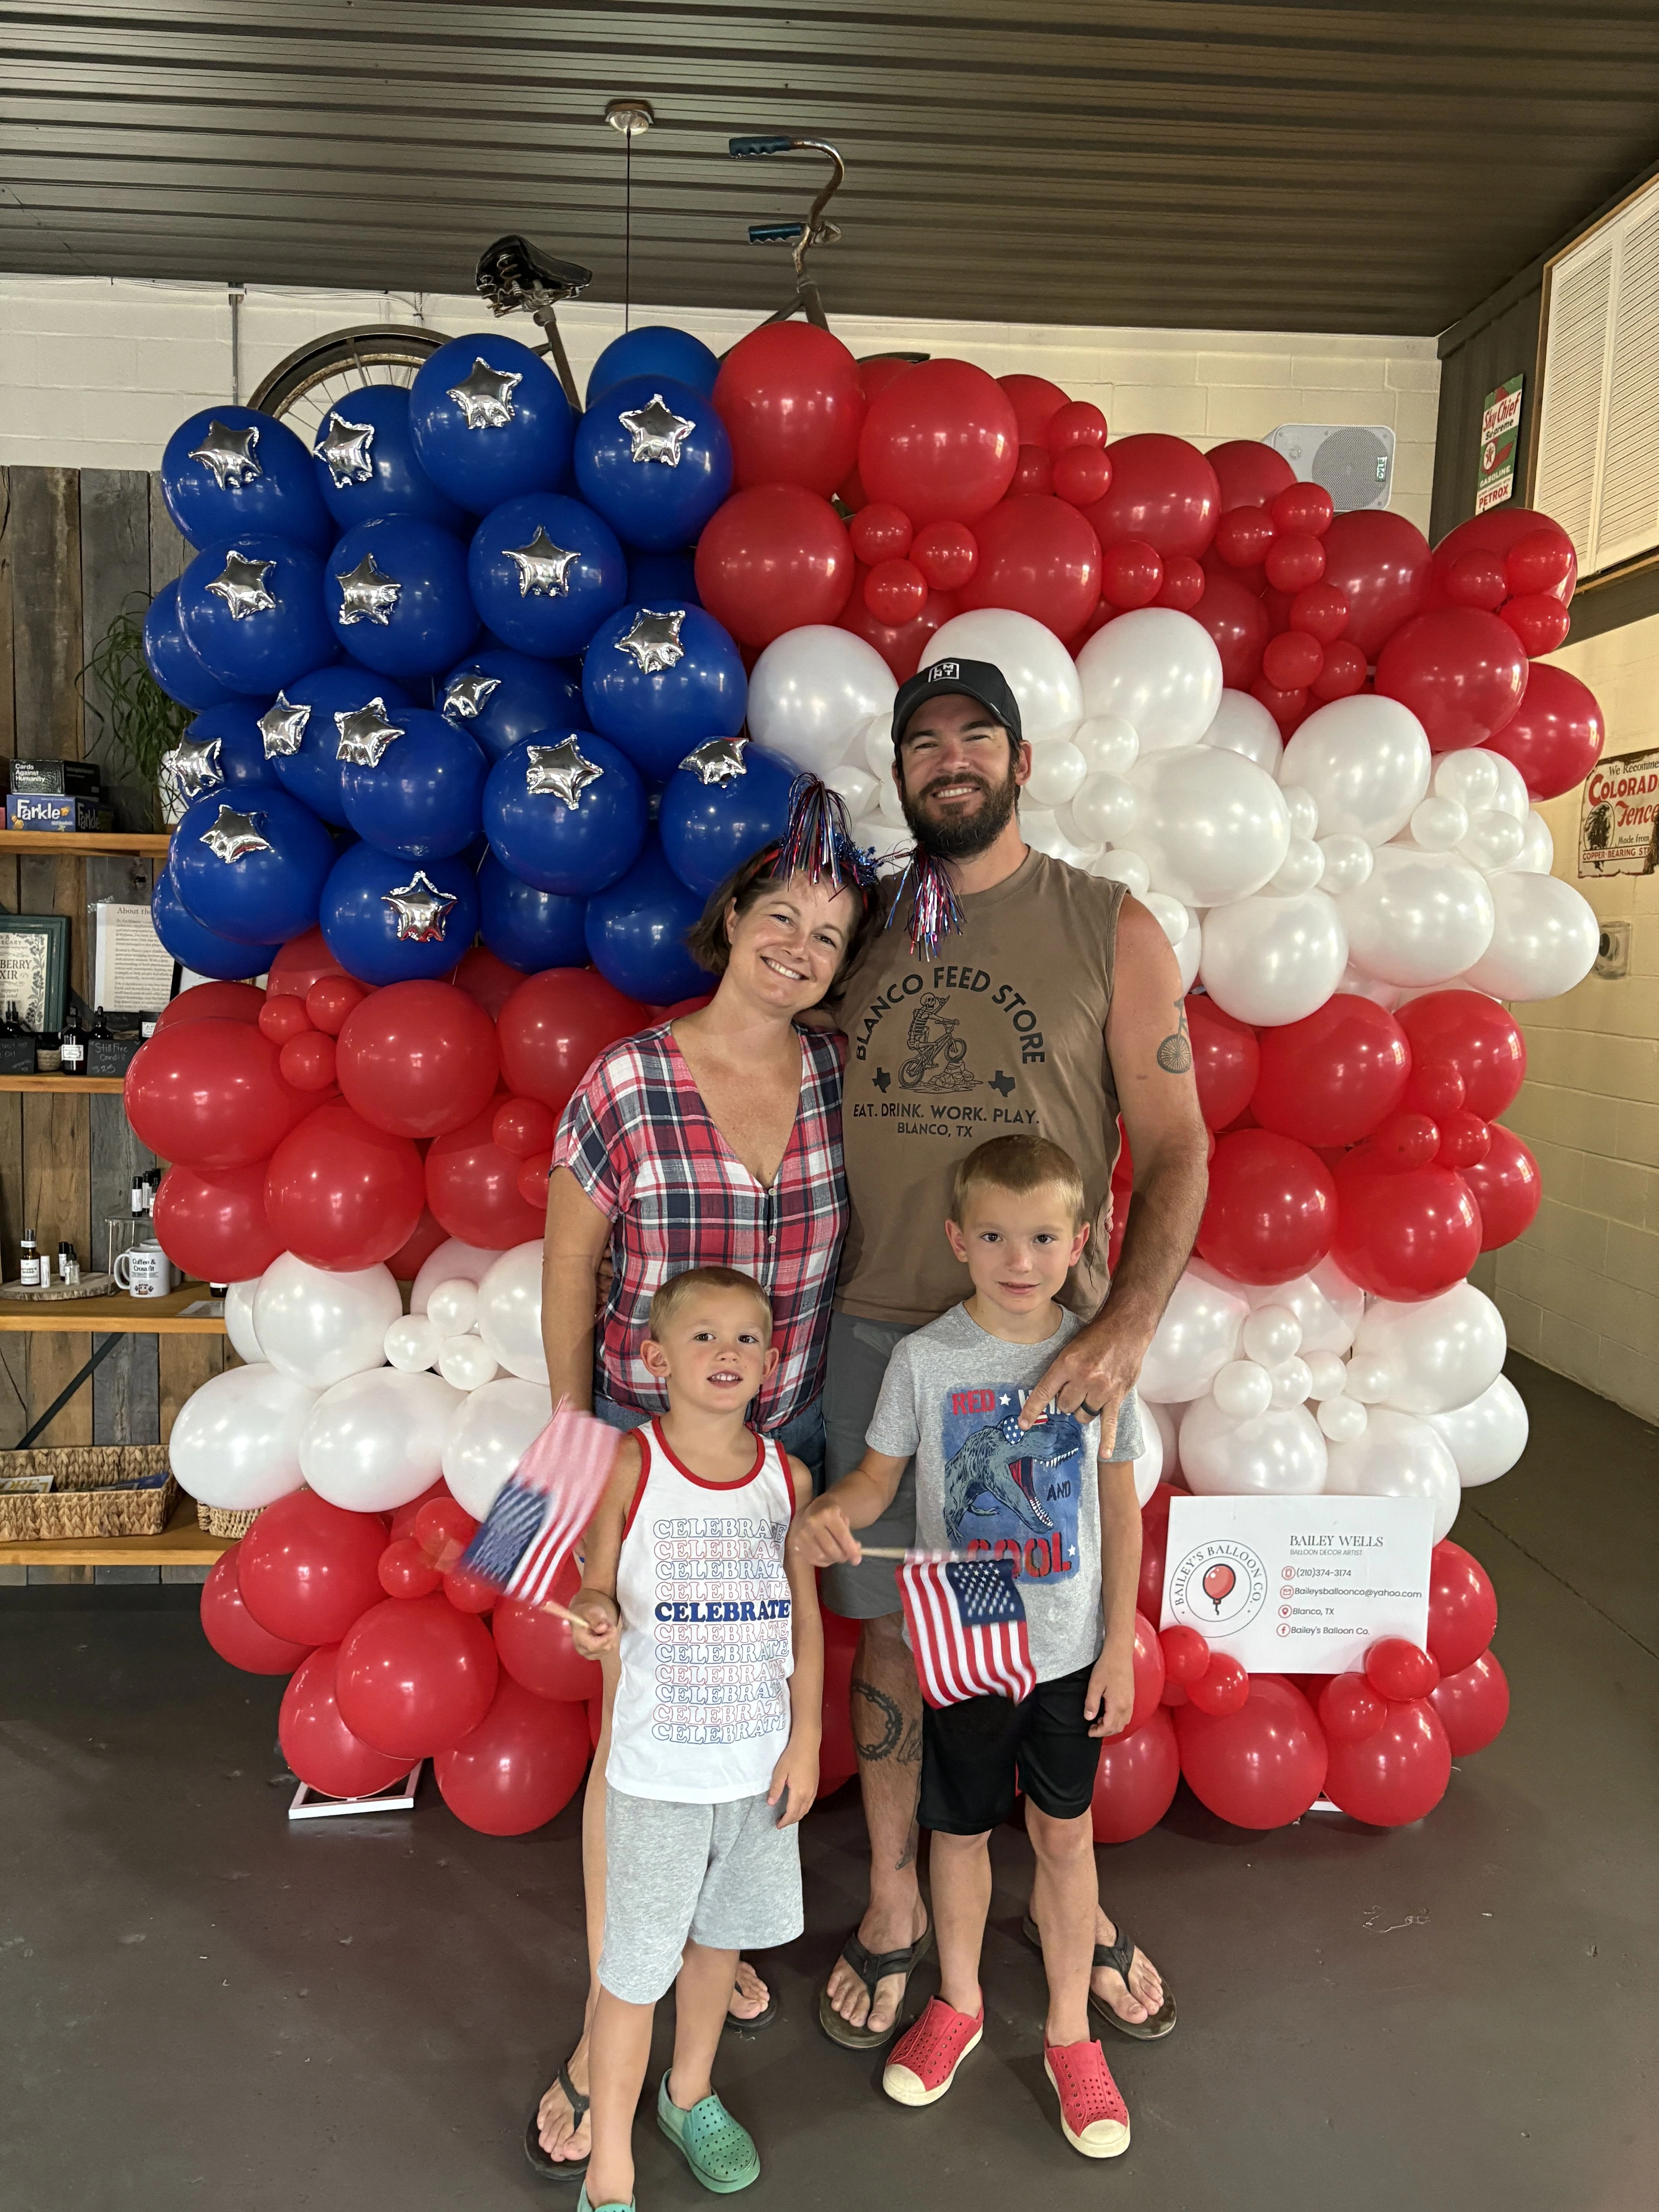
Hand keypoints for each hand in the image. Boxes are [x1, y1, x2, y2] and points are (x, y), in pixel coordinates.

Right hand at [567, 1591, 617, 1660]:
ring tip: (605, 1629)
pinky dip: (609, 1642)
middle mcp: (581, 1649)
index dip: (605, 1638)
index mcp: (578, 1638)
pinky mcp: (594, 1656)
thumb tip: (603, 1628)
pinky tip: (604, 1635)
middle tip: (609, 1625)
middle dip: (610, 1636)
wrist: (584, 1617)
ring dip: (610, 1638)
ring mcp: (588, 1654)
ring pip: (607, 1649)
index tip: (612, 1628)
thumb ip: (596, 1619)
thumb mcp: (592, 1611)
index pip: (593, 1646)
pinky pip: (608, 1651)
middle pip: (603, 1648)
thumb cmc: (587, 1613)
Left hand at [767, 1736, 819, 1828]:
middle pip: (801, 1813)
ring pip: (807, 1808)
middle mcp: (809, 1793)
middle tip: (781, 1822)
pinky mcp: (816, 1784)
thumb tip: (771, 1804)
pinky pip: (810, 1802)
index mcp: (799, 1792)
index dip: (785, 1821)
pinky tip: (799, 1806)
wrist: (807, 1744)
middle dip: (791, 1820)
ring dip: (798, 1815)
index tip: (777, 1825)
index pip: (792, 1813)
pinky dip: (804, 1808)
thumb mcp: (780, 1772)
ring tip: (789, 1817)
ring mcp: (814, 1789)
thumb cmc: (792, 1756)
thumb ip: (776, 1789)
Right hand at [789, 1494, 862, 1568]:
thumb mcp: (844, 1519)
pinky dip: (822, 1561)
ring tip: (836, 1556)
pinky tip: (827, 1556)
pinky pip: (812, 1559)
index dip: (851, 1550)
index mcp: (827, 1514)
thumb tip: (855, 1556)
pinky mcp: (796, 1541)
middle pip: (831, 1549)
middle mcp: (813, 1522)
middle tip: (846, 1557)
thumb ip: (850, 1538)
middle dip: (841, 1556)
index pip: (842, 1536)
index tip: (857, 1560)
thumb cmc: (831, 1515)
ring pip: (821, 1556)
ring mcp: (802, 1532)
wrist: (814, 1508)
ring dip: (832, 1560)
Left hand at [1018, 1306, 1140, 1432]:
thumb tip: (1052, 1395)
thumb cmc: (1096, 1337)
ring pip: (1083, 1415)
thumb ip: (1062, 1371)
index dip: (1032, 1410)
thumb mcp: (1071, 1348)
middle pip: (1065, 1407)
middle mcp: (1083, 1378)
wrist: (1126, 1328)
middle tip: (1074, 1390)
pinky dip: (1107, 1440)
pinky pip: (1110, 1423)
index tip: (1023, 1425)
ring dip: (1083, 1410)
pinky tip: (1104, 1454)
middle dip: (1066, 1402)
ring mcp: (1101, 1389)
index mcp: (1067, 1364)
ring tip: (1089, 1395)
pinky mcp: (1117, 1396)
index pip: (1044, 1392)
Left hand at [1084, 1641, 1135, 1739]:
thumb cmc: (1106, 1667)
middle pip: (1117, 1728)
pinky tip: (1108, 1713)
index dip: (1098, 1732)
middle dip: (1104, 1731)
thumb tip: (1088, 1718)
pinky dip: (1118, 1720)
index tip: (1088, 1731)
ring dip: (1112, 1726)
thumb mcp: (1094, 1684)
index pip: (1108, 1726)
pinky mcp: (1131, 1697)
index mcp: (1117, 1705)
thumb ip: (1091, 1703)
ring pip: (1123, 1723)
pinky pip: (1127, 1716)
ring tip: (1099, 1720)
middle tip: (1092, 1726)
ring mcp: (1131, 1702)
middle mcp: (1127, 1707)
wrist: (1120, 1654)